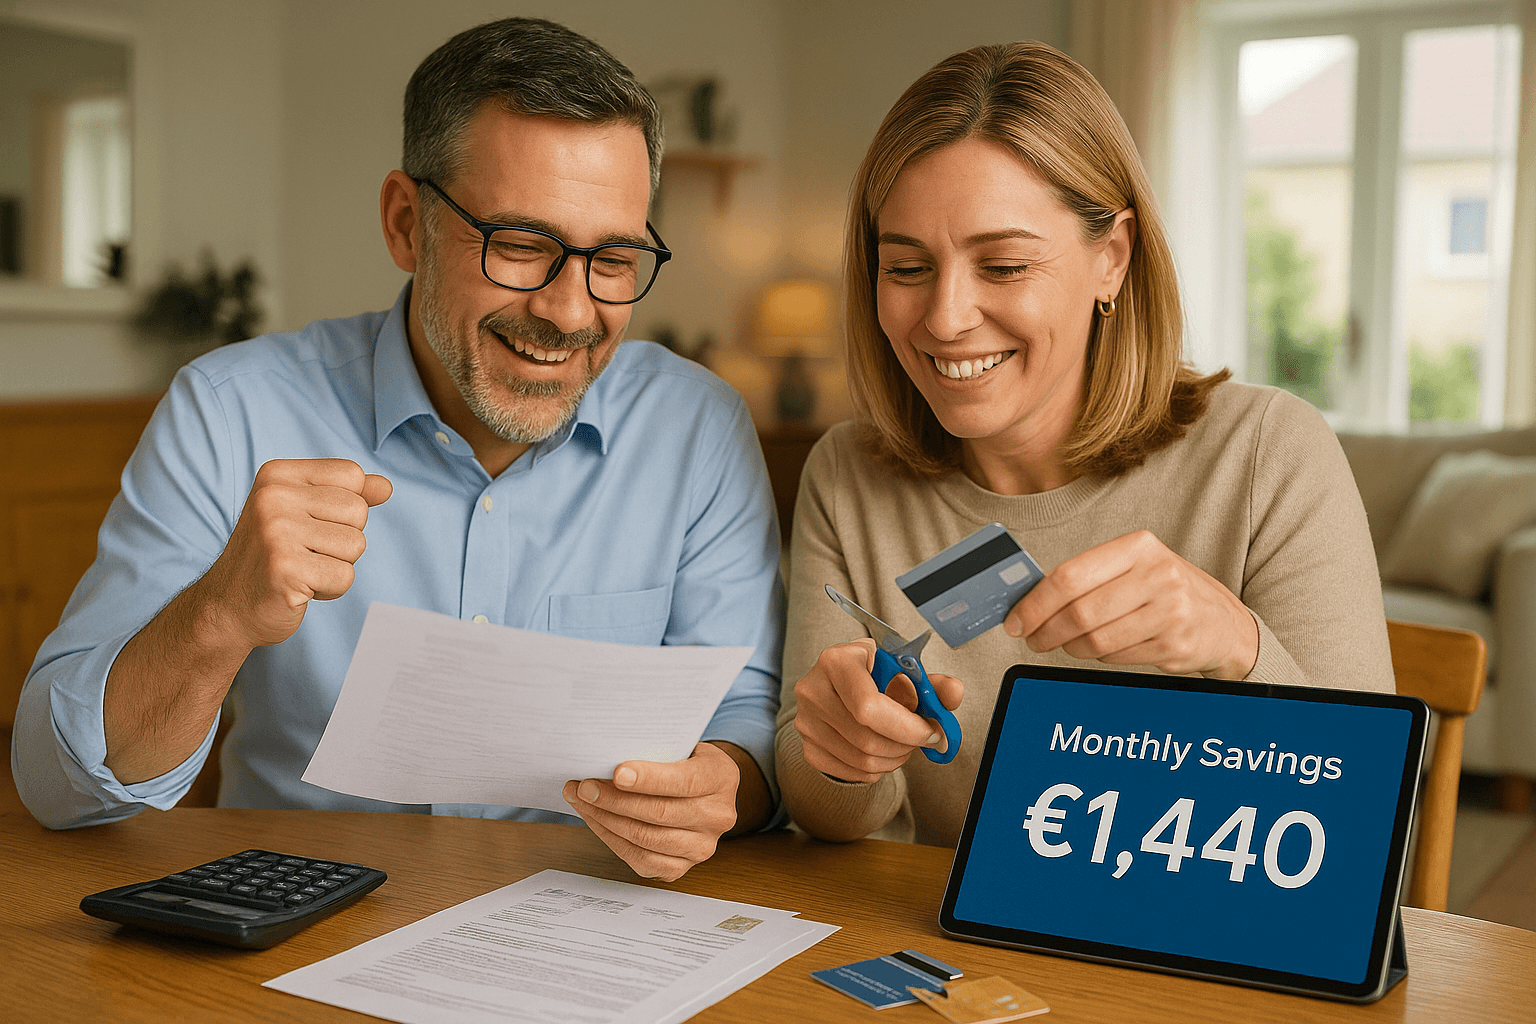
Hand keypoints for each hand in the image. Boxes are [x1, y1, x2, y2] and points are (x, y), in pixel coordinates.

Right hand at [198, 459, 391, 648]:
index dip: (345, 508)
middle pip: (359, 511)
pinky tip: (299, 588)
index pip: (352, 475)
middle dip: (342, 540)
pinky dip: (330, 590)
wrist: (227, 608)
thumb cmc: (274, 557)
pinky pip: (345, 577)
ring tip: (301, 569)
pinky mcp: (285, 569)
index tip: (310, 524)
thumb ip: (347, 494)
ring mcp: (277, 533)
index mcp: (277, 475)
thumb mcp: (305, 513)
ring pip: (356, 545)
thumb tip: (385, 487)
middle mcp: (273, 497)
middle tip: (304, 552)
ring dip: (336, 566)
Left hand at [563, 741, 741, 880]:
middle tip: (584, 786)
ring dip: (606, 819)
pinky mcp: (681, 867)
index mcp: (722, 778)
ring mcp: (702, 847)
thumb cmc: (684, 762)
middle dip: (614, 799)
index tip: (617, 773)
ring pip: (646, 838)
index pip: (685, 781)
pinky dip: (612, 840)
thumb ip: (656, 750)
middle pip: (660, 812)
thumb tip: (608, 755)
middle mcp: (718, 816)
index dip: (649, 778)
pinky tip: (596, 821)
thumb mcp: (682, 745)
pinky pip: (641, 860)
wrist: (702, 791)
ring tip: (582, 801)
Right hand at [792, 638, 963, 783]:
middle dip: (905, 745)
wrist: (842, 684)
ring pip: (861, 759)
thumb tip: (953, 693)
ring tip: (904, 744)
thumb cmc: (876, 675)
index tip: (931, 731)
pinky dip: (877, 769)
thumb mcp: (903, 670)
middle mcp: (813, 690)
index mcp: (837, 661)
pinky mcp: (807, 746)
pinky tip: (884, 752)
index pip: (869, 706)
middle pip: (866, 738)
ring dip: (895, 759)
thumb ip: (932, 683)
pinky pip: (851, 772)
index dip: (906, 726)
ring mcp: (806, 721)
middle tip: (922, 738)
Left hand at [1003, 530, 1258, 678]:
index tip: (1015, 620)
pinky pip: (1116, 657)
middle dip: (1045, 630)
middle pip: (1080, 612)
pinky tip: (1101, 648)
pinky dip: (1099, 657)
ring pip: (1095, 640)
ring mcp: (1170, 611)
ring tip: (1064, 643)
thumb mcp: (1134, 567)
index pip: (1070, 575)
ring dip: (1070, 647)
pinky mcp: (1175, 645)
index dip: (1035, 603)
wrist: (1224, 622)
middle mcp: (1158, 574)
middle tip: (1032, 638)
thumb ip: (1087, 576)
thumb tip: (1027, 598)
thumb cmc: (1164, 590)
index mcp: (1139, 546)